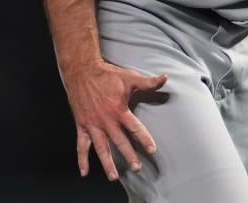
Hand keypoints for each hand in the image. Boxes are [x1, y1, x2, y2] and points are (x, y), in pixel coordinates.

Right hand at [63, 59, 167, 180]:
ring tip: (114, 176)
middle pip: (119, 141)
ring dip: (107, 163)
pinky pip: (81, 145)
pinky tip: (84, 172)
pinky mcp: (81, 125)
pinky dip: (82, 159)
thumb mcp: (129, 77)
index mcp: (118, 110)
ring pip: (101, 148)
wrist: (82, 71)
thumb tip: (166, 78)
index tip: (152, 150)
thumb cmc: (107, 75)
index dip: (144, 139)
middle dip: (128, 155)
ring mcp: (92, 124)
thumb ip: (148, 82)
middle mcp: (105, 120)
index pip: (134, 128)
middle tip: (136, 167)